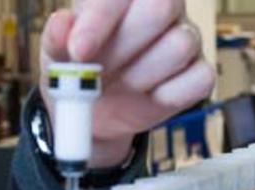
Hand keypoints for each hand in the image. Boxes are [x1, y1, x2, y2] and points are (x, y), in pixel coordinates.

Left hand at [41, 0, 214, 168]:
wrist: (92, 114)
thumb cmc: (78, 71)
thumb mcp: (56, 55)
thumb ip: (56, 37)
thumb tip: (61, 23)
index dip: (101, 19)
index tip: (78, 51)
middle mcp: (161, 7)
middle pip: (161, 6)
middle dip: (124, 46)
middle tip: (100, 70)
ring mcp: (185, 38)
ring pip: (180, 44)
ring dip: (142, 74)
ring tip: (123, 83)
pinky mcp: (199, 73)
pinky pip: (199, 79)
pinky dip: (169, 95)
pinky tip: (149, 96)